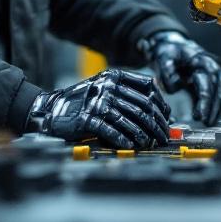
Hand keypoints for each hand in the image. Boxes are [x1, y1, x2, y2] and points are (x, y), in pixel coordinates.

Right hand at [27, 69, 170, 148]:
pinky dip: (123, 139)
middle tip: (163, 136)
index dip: (161, 105)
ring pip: (129, 120)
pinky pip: (110, 130)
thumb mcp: (105, 87)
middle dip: (156, 124)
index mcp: (114, 76)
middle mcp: (107, 87)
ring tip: (149, 143)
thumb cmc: (84, 101)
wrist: (53, 108)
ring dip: (143, 134)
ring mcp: (96, 102)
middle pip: (142, 106)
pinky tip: (131, 145)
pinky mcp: (86, 119)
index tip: (167, 118)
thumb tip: (158, 111)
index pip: (148, 88)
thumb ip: (128, 93)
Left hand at [138, 31, 220, 124]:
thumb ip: (168, 72)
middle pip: (219, 91)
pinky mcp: (219, 83)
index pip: (207, 84)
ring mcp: (219, 75)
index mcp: (201, 61)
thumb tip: (177, 87)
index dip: (205, 102)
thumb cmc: (171, 54)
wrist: (177, 48)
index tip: (200, 117)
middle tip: (206, 124)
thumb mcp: (164, 58)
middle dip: (214, 109)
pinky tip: (218, 120)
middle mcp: (214, 68)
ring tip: (212, 124)